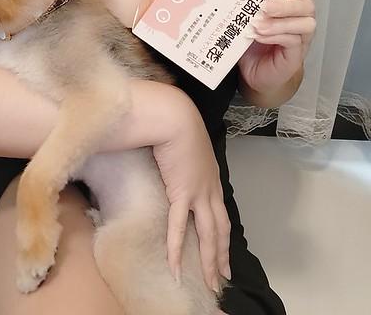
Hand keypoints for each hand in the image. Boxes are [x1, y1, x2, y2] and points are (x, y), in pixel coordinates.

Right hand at [152, 98, 230, 293]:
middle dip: (222, 255)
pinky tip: (175, 268)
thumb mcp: (187, 145)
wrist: (175, 117)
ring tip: (212, 283)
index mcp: (212, 178)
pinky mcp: (182, 193)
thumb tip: (175, 163)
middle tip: (224, 278)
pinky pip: (179, 228)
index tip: (224, 251)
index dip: (223, 234)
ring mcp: (199, 193)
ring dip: (210, 261)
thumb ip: (184, 158)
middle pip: (221, 229)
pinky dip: (176, 249)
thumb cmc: (177, 124)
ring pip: (208, 235)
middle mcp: (211, 189)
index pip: (222, 213)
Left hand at [238, 0, 317, 93]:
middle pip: (307, 5)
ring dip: (280, 22)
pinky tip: (259, 36)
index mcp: (291, 4)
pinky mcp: (295, 55)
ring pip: (305, 24)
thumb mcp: (246, 16)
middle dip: (286, 3)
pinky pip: (293, 42)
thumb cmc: (250, 39)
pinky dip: (276, 36)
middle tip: (265, 5)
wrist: (251, 71)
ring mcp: (301, 38)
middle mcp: (300, 19)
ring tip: (258, 24)